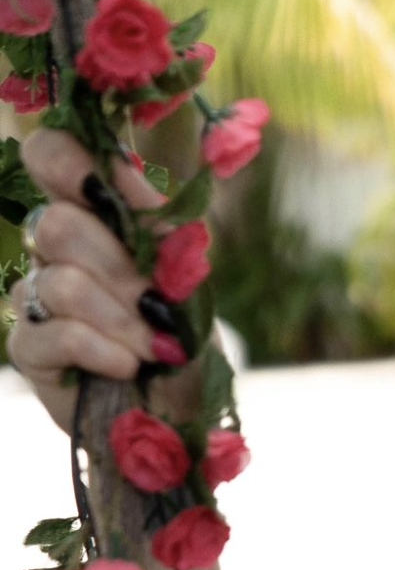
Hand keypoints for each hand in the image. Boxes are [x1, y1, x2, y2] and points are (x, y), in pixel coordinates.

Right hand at [5, 128, 196, 433]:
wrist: (183, 413)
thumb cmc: (184, 340)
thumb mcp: (189, 279)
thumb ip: (160, 226)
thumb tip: (126, 175)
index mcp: (92, 215)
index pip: (49, 156)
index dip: (66, 161)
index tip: (103, 189)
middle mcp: (54, 250)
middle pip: (56, 226)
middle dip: (118, 271)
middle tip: (157, 307)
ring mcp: (35, 297)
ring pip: (60, 284)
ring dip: (120, 320)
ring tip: (155, 348)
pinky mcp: (30, 349)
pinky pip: (56, 333)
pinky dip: (103, 351)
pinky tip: (127, 367)